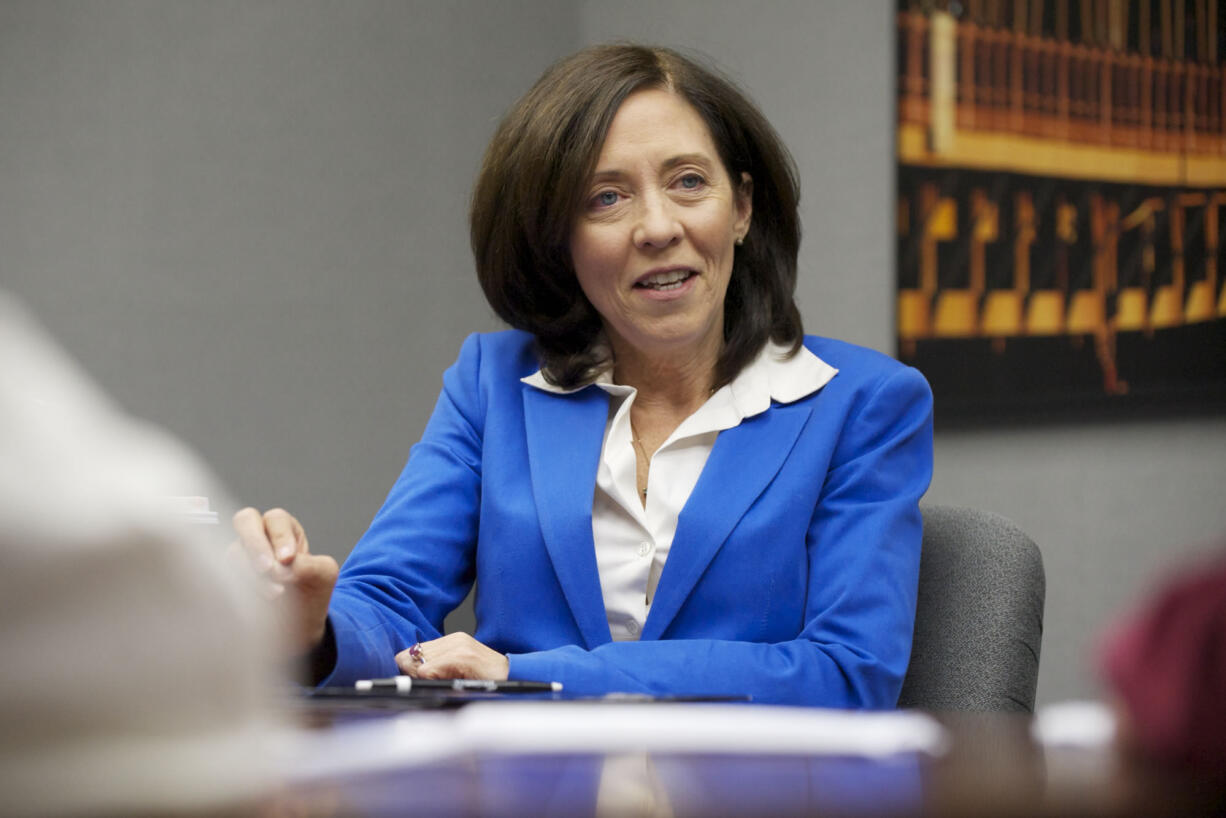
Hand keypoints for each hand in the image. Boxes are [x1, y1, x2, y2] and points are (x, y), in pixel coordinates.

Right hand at [231, 507, 337, 654]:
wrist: (302, 622)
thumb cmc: (313, 589)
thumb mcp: (324, 573)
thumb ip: (309, 565)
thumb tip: (282, 568)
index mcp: (285, 528)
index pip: (276, 519)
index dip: (280, 537)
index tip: (288, 559)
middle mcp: (259, 536)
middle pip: (245, 520)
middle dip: (255, 543)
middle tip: (268, 568)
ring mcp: (241, 555)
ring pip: (234, 552)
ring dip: (253, 573)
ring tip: (276, 593)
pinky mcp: (231, 578)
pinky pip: (227, 576)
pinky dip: (245, 588)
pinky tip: (263, 601)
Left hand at [395, 633, 508, 680]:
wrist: (513, 677)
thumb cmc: (488, 679)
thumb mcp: (459, 671)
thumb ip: (438, 668)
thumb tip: (411, 674)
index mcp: (452, 640)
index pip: (414, 650)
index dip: (409, 667)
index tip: (414, 680)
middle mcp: (454, 639)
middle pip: (412, 655)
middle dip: (412, 673)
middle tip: (425, 685)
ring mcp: (459, 645)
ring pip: (420, 662)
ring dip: (422, 678)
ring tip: (437, 686)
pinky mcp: (463, 656)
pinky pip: (431, 668)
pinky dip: (430, 678)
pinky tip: (441, 684)